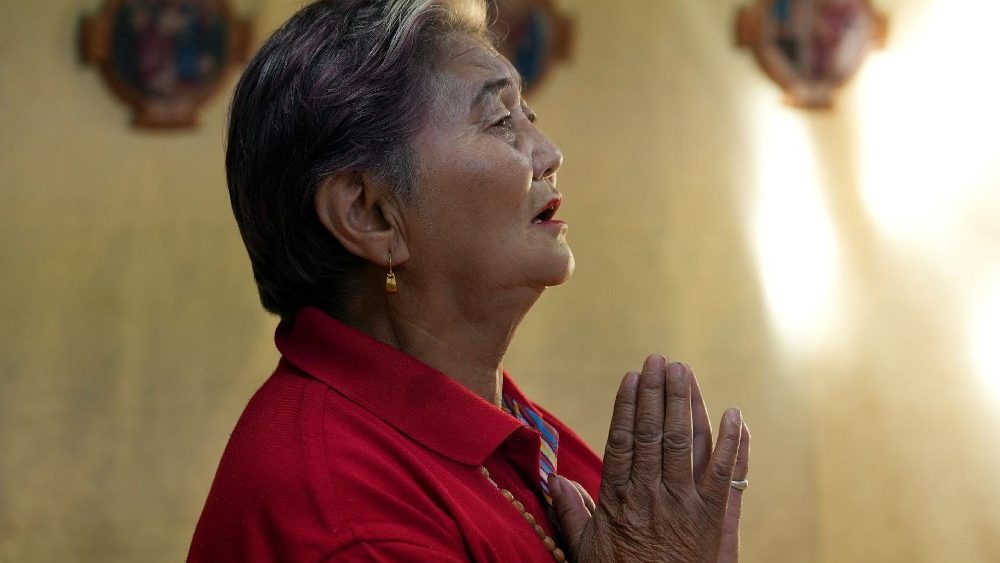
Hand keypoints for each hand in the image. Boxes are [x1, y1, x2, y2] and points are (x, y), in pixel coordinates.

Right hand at [550, 355, 749, 561]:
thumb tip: (552, 479)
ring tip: (684, 371)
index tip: (630, 377)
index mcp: (619, 500)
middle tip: (658, 360)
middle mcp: (652, 496)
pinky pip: (727, 475)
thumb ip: (571, 512)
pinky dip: (733, 443)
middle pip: (654, 434)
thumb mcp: (587, 551)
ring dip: (685, 404)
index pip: (622, 441)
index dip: (626, 406)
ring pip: (686, 444)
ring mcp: (686, 505)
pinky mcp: (716, 519)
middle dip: (656, 393)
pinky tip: (734, 414)